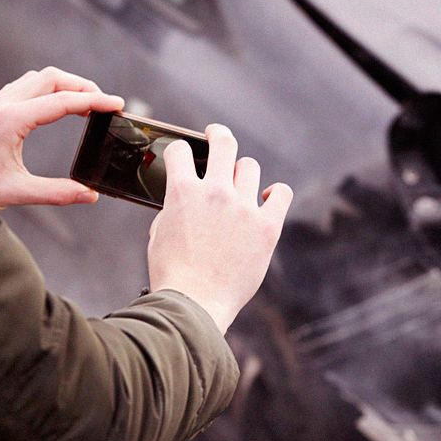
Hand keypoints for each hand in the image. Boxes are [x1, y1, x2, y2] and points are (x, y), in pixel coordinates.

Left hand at [0, 67, 123, 208]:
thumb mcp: (16, 193)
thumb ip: (57, 192)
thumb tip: (90, 194)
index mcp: (12, 120)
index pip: (63, 101)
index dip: (95, 101)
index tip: (117, 105)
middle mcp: (2, 105)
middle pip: (52, 78)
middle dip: (82, 86)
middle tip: (103, 104)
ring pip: (36, 79)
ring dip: (63, 85)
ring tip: (82, 104)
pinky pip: (22, 87)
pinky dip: (45, 90)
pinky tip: (51, 108)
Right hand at [145, 124, 292, 332]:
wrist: (194, 305)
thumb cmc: (173, 274)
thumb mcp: (159, 232)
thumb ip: (174, 207)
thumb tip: (185, 197)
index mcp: (182, 192)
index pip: (181, 150)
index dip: (181, 151)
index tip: (185, 155)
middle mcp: (215, 192)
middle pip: (224, 143)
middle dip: (218, 135)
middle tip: (216, 136)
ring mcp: (244, 208)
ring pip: (250, 167)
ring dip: (242, 173)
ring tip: (239, 185)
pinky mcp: (267, 227)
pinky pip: (281, 194)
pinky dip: (275, 194)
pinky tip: (267, 200)